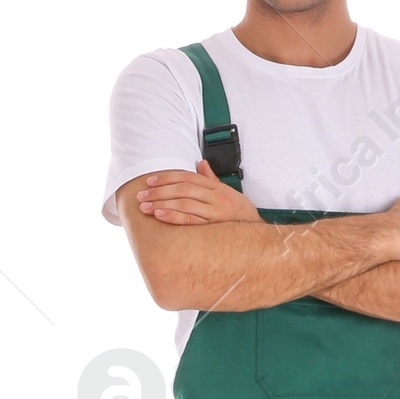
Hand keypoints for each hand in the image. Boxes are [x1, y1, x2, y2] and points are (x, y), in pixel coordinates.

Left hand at [136, 161, 262, 225]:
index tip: (151, 180)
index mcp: (216, 188)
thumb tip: (201, 164)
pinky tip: (160, 215)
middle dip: (160, 191)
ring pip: (184, 204)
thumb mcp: (228, 193)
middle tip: (142, 194)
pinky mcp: (213, 228)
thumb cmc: (240, 214)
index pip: (188, 177)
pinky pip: (190, 221)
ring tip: (145, 206)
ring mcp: (215, 212)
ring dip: (162, 204)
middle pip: (183, 189)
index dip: (168, 178)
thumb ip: (211, 180)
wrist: (257, 234)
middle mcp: (215, 198)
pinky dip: (173, 217)